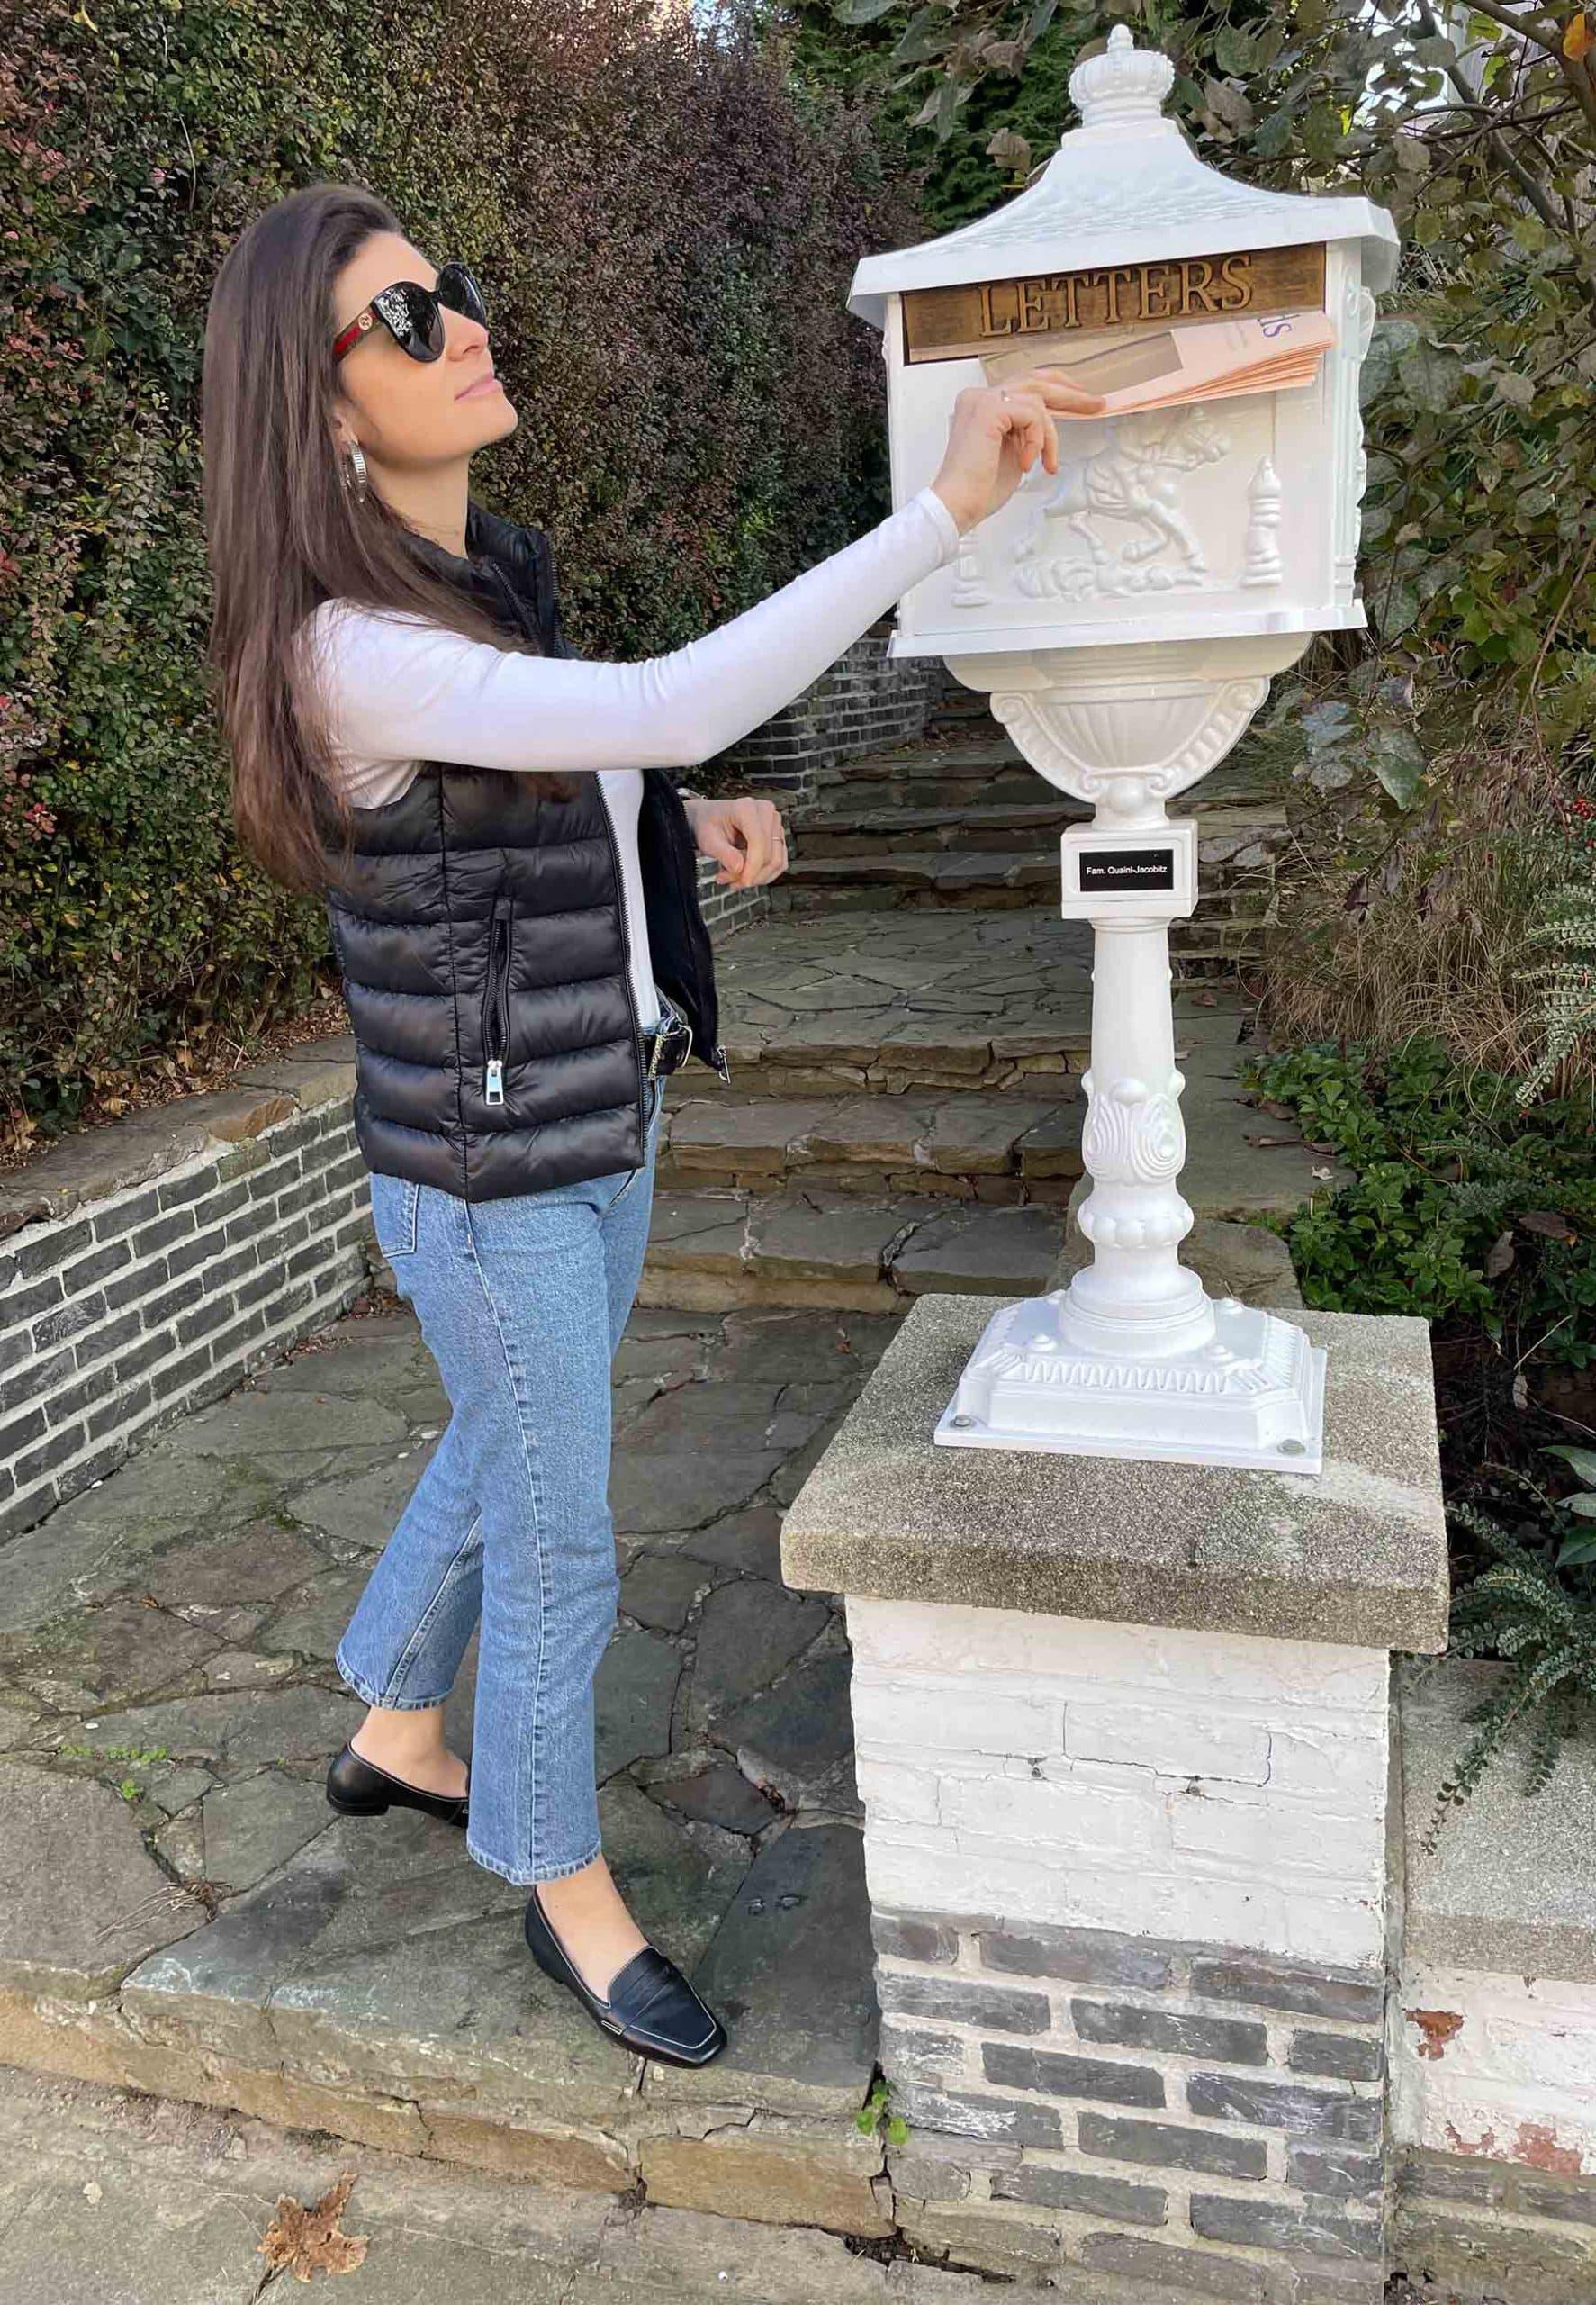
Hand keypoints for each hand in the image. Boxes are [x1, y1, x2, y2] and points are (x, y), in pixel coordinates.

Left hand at [684, 794, 788, 887]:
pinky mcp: (777, 836)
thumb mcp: (708, 840)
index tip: (742, 882)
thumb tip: (740, 870)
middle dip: (751, 874)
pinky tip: (745, 874)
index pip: (759, 842)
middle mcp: (765, 813)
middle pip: (770, 854)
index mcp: (747, 808)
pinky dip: (763, 874)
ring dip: (757, 877)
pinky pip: (779, 863)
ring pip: (776, 861)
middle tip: (728, 880)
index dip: (753, 867)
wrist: (708, 818)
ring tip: (733, 878)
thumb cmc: (707, 824)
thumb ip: (724, 854)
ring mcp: (774, 824)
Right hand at [930, 368, 1106, 538]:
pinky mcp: (989, 409)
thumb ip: (1026, 432)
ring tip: (1047, 464)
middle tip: (1096, 404)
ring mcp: (982, 399)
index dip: (1056, 389)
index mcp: (982, 404)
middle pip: (1035, 380)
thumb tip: (1049, 425)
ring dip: (1050, 436)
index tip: (1081, 401)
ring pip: (1038, 401)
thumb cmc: (980, 489)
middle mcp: (980, 395)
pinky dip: (1038, 441)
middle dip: (1070, 393)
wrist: (957, 505)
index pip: (1025, 385)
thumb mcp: (1013, 452)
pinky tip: (1027, 464)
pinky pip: (1033, 415)